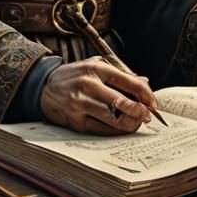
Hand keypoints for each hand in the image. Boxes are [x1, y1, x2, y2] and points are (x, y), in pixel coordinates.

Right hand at [40, 56, 158, 133]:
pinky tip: (121, 127)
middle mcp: (88, 85)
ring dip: (130, 123)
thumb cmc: (74, 76)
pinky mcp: (76, 121)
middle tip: (147, 116)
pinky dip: (116, 130)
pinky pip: (102, 130)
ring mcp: (81, 104)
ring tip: (136, 122)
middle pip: (122, 102)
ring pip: (114, 119)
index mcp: (96, 68)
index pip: (128, 81)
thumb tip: (144, 82)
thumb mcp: (94, 65)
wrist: (43, 87)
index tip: (153, 102)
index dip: (145, 93)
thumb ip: (119, 73)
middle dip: (140, 111)